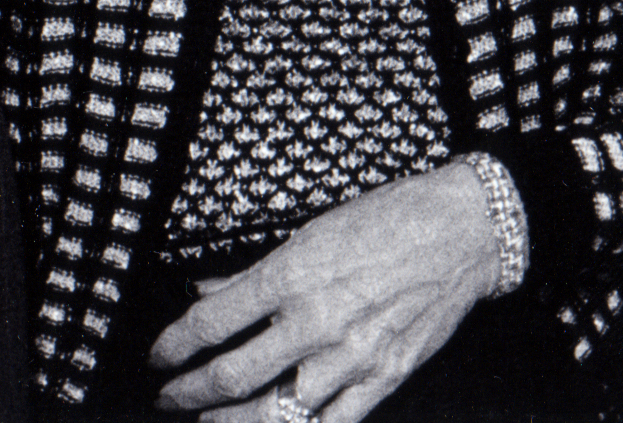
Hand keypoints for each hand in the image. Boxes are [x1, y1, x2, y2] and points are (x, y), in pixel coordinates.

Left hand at [148, 161, 505, 421]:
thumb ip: (256, 269)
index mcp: (293, 274)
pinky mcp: (382, 379)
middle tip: (169, 396)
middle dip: (189, 392)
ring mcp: (350, 357)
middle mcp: (316, 320)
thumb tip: (208, 290)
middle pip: (232, 375)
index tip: (160, 355)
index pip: (212, 321)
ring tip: (208, 421)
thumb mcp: (312, 230)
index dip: (175, 345)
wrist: (463, 232)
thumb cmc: (389, 219)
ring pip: (273, 414)